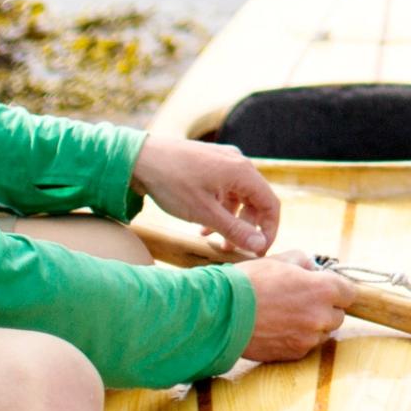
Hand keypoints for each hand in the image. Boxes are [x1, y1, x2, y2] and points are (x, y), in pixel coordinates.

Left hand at [134, 134, 279, 257]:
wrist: (139, 158)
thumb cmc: (172, 183)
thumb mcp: (204, 213)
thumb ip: (235, 230)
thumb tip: (260, 246)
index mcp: (242, 172)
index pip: (271, 204)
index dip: (269, 231)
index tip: (258, 251)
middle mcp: (237, 162)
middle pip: (255, 200)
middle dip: (246, 227)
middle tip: (231, 248)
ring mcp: (223, 160)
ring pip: (238, 195)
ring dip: (229, 219)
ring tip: (210, 238)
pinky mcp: (209, 162)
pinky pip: (224, 188)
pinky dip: (218, 207)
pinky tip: (201, 223)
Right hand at [237, 257, 354, 362]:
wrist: (222, 314)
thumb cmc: (250, 282)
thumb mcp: (281, 260)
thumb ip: (305, 262)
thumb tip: (314, 268)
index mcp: (324, 289)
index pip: (350, 292)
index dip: (338, 288)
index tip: (326, 287)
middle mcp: (321, 316)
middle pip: (338, 314)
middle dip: (325, 307)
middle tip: (303, 300)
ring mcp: (309, 338)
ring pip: (323, 332)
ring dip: (313, 324)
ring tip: (287, 314)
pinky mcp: (295, 354)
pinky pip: (306, 344)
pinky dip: (298, 337)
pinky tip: (278, 327)